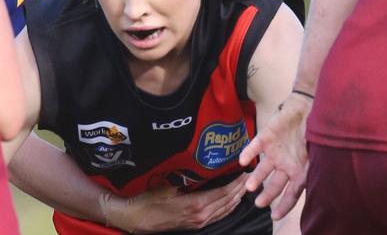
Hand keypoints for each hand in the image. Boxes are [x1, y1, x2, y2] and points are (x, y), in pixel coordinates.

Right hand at [99, 173, 247, 232]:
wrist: (135, 218)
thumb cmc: (149, 199)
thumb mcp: (166, 184)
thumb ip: (186, 177)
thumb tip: (200, 163)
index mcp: (196, 205)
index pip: (223, 192)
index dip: (236, 182)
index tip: (244, 170)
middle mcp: (201, 216)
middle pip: (228, 201)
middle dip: (240, 189)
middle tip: (251, 175)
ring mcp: (199, 222)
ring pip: (225, 210)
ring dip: (236, 198)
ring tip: (245, 185)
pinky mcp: (195, 224)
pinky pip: (218, 215)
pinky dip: (228, 207)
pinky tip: (232, 200)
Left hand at [239, 93, 310, 219]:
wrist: (307, 107)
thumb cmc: (315, 131)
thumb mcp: (319, 153)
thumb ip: (315, 168)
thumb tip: (320, 184)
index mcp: (300, 171)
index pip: (291, 193)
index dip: (284, 205)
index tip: (274, 216)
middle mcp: (286, 164)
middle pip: (275, 185)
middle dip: (267, 195)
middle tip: (259, 204)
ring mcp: (275, 151)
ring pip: (262, 169)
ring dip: (256, 178)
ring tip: (249, 188)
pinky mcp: (266, 137)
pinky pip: (255, 146)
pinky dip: (248, 153)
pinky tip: (242, 161)